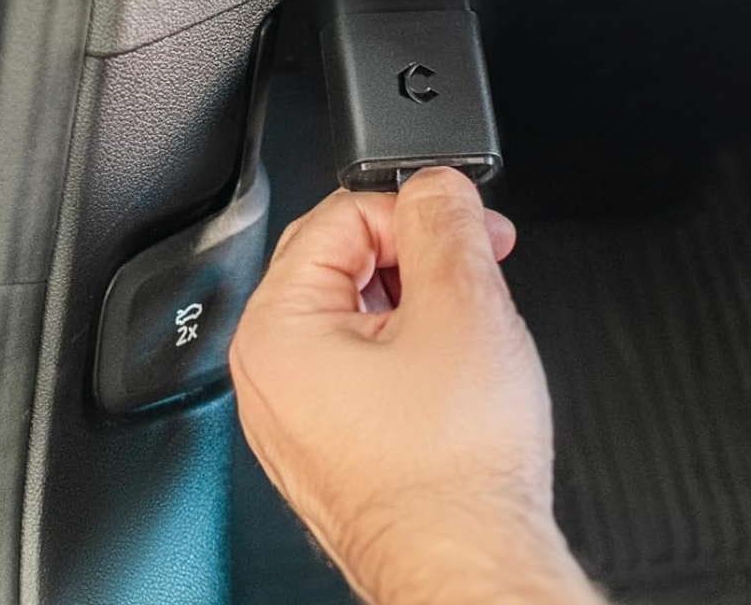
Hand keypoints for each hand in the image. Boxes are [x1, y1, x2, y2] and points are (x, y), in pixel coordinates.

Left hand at [231, 168, 603, 604]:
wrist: (469, 564)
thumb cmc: (454, 468)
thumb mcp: (463, 307)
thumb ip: (446, 221)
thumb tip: (438, 185)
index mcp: (278, 329)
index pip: (340, 214)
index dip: (416, 208)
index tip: (468, 222)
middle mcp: (270, 375)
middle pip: (344, 262)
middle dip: (420, 253)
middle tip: (481, 265)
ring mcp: (297, 418)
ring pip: (359, 316)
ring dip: (420, 303)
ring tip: (474, 330)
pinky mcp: (333, 447)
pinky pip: (365, 369)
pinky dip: (411, 354)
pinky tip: (457, 376)